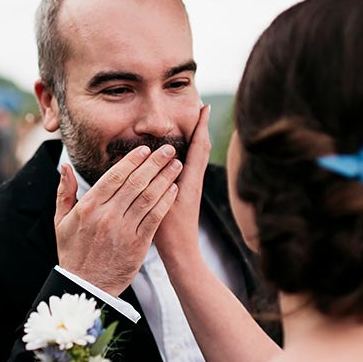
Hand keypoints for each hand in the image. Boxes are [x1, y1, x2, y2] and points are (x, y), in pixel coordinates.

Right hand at [55, 145, 181, 294]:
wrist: (85, 286)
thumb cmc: (73, 252)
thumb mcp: (61, 221)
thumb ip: (64, 192)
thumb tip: (65, 167)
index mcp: (88, 207)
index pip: (114, 177)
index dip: (131, 160)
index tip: (144, 149)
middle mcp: (107, 216)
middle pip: (135, 183)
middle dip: (154, 163)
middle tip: (168, 149)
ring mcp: (123, 230)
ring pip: (148, 197)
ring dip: (165, 178)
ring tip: (176, 165)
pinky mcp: (138, 244)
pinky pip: (155, 218)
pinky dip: (166, 201)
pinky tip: (174, 189)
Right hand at [155, 104, 210, 270]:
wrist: (181, 254)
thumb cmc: (169, 234)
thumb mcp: (160, 205)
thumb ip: (157, 183)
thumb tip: (161, 160)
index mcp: (189, 181)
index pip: (199, 146)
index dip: (202, 126)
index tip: (205, 107)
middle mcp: (194, 182)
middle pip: (202, 148)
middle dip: (201, 128)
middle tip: (201, 108)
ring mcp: (192, 188)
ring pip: (198, 158)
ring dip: (198, 139)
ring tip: (194, 123)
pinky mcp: (187, 195)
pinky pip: (192, 168)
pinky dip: (191, 154)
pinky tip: (181, 152)